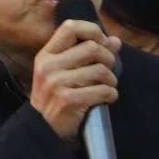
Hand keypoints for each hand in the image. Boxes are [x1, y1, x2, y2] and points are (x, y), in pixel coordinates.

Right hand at [30, 16, 118, 143]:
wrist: (42, 131)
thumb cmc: (55, 98)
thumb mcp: (63, 73)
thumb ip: (87, 54)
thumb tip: (115, 40)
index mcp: (46, 55)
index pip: (70, 27)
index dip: (92, 30)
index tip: (102, 42)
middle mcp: (49, 67)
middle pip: (92, 48)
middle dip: (108, 58)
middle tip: (108, 69)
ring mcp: (57, 84)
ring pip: (101, 70)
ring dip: (111, 79)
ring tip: (108, 86)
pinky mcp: (69, 101)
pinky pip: (103, 90)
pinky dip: (111, 94)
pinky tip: (107, 98)